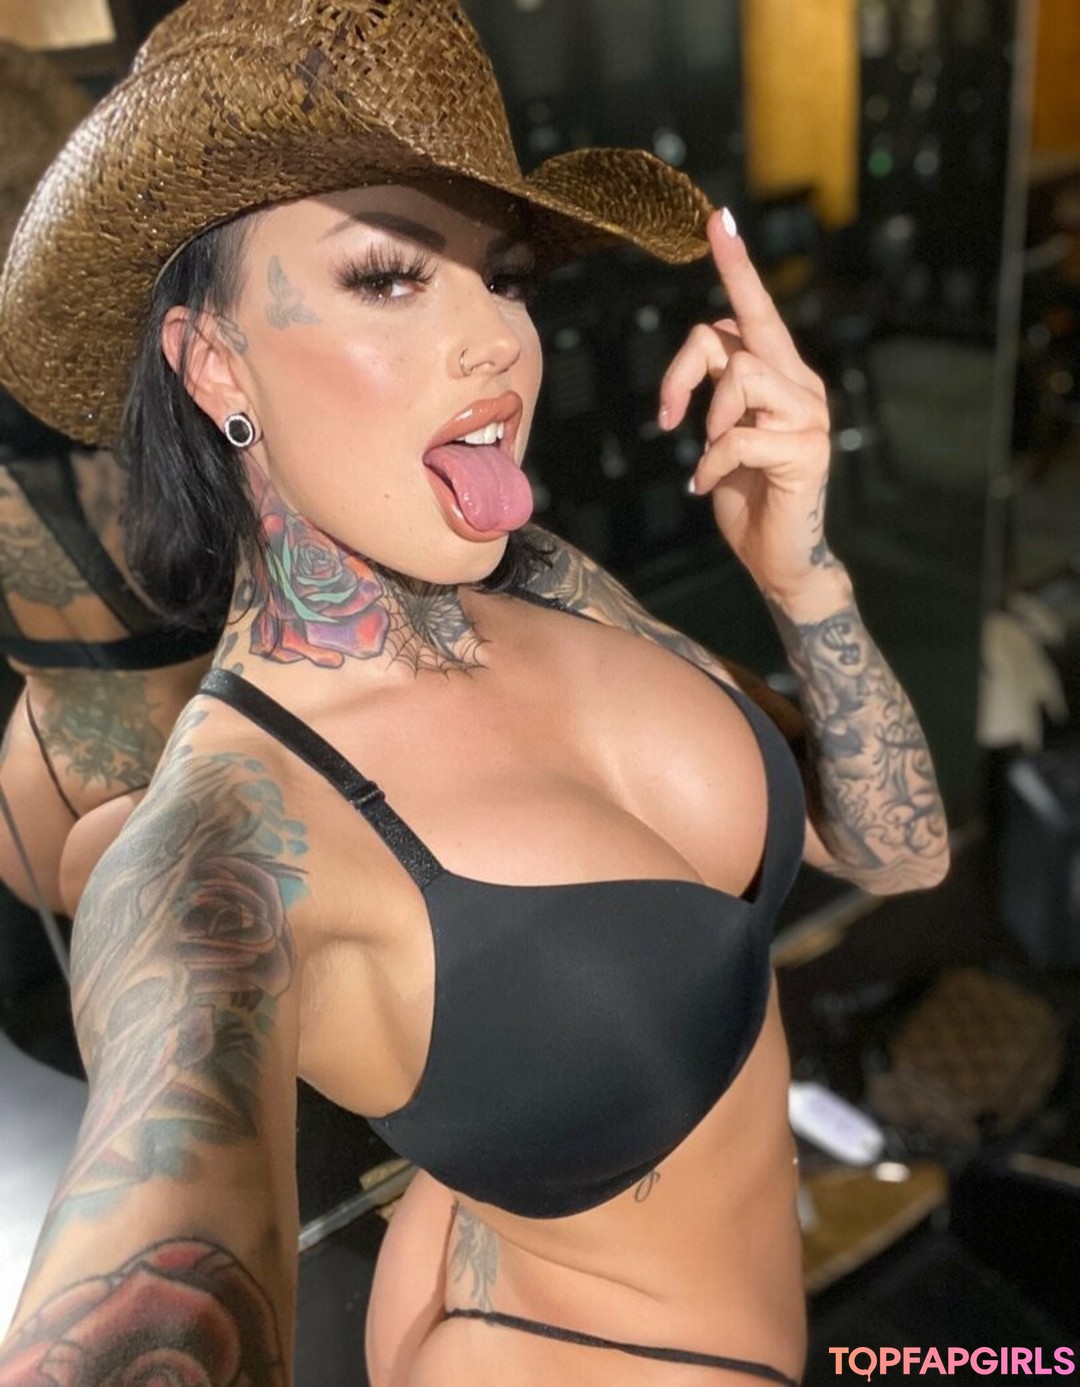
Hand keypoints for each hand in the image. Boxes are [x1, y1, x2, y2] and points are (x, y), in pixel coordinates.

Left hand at [659, 210, 832, 601]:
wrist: (776, 556)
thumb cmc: (743, 492)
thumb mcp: (720, 431)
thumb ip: (718, 387)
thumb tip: (704, 353)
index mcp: (782, 373)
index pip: (754, 312)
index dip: (736, 267)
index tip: (718, 221)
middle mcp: (802, 384)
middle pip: (734, 338)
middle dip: (684, 373)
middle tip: (667, 418)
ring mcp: (809, 416)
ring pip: (742, 378)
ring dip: (709, 423)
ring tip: (707, 458)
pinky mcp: (806, 452)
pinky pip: (738, 438)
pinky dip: (711, 464)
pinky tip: (706, 485)